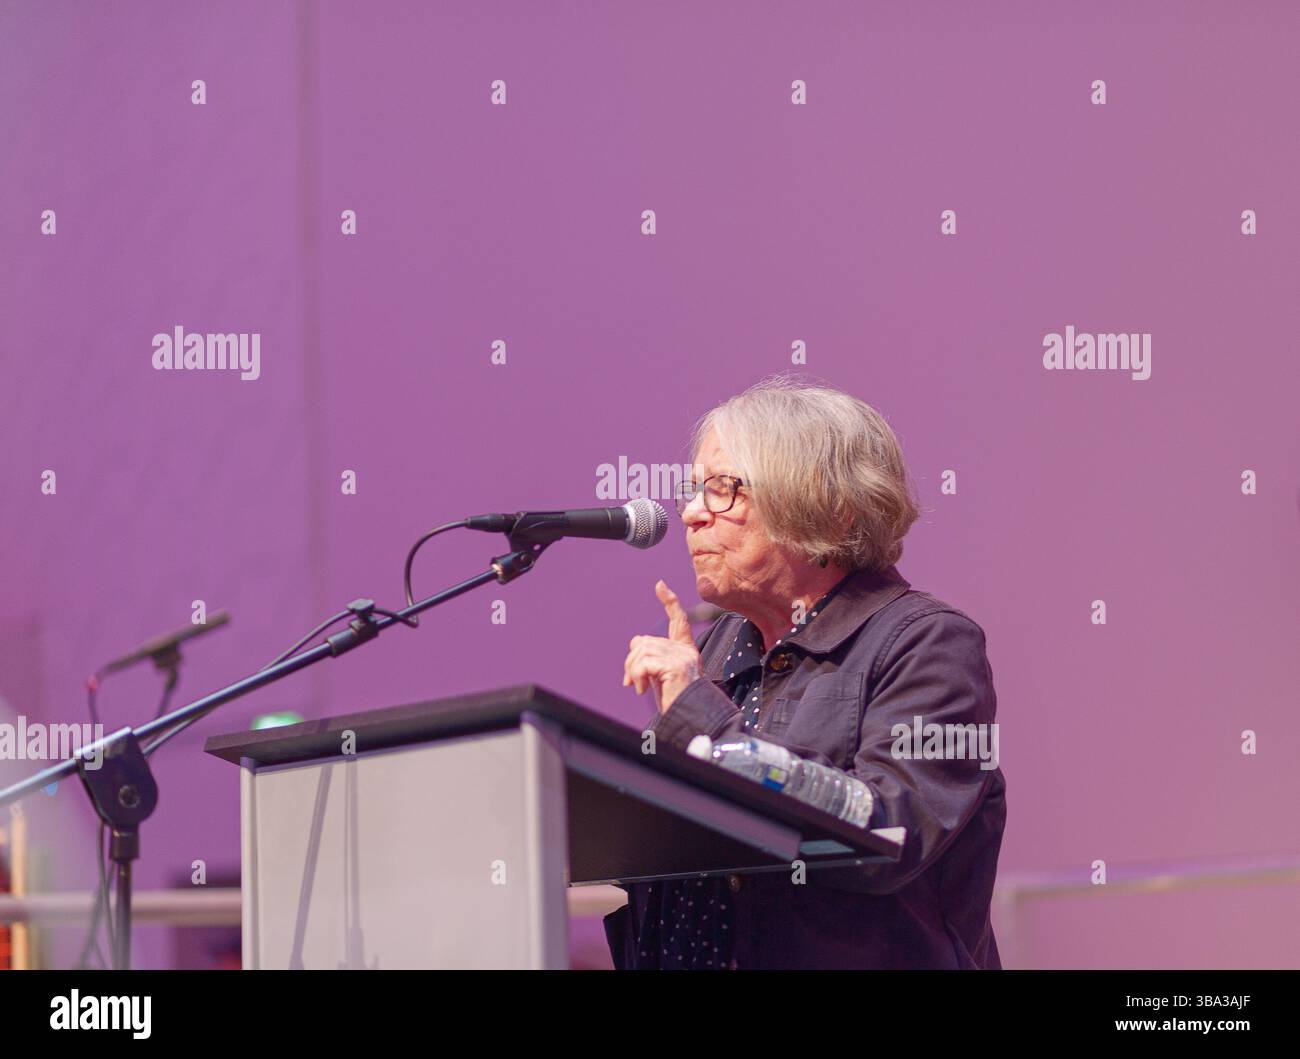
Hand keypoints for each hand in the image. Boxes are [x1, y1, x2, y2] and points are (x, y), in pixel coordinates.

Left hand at [623, 580, 701, 713]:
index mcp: (685, 650)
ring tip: (639, 687)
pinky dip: (637, 676)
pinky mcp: (676, 666)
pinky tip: (642, 689)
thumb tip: (635, 642)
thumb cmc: (677, 702)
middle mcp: (686, 650)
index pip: (679, 619)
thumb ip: (652, 657)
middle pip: (644, 641)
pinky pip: (643, 663)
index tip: (660, 585)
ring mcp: (682, 657)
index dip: (670, 601)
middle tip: (630, 682)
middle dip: (630, 661)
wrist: (691, 718)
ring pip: (642, 650)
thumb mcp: (662, 676)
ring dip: (633, 670)